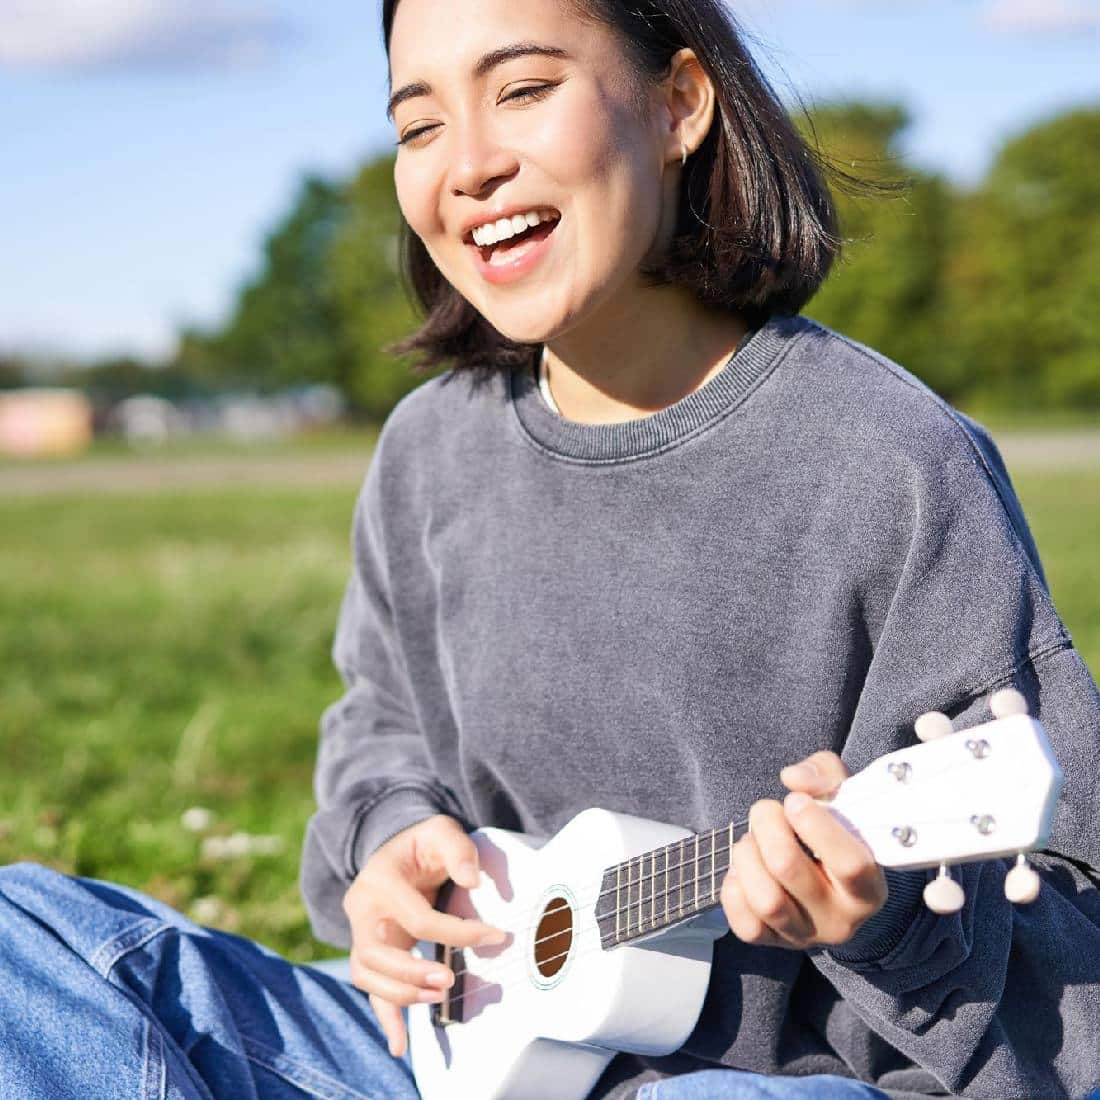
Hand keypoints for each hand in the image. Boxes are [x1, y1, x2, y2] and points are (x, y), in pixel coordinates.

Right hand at [342, 814, 506, 1058]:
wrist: (401, 851)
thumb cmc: (424, 843)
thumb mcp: (441, 830)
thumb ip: (458, 850)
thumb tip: (473, 881)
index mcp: (379, 879)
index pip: (418, 918)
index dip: (458, 931)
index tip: (495, 936)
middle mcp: (361, 908)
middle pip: (376, 953)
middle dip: (412, 972)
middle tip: (448, 980)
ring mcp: (361, 932)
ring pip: (368, 975)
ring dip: (400, 994)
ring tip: (437, 995)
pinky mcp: (370, 952)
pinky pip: (370, 989)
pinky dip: (384, 1018)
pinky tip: (400, 1045)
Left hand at [719, 751, 886, 949]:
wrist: (831, 880)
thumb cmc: (838, 830)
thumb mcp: (843, 795)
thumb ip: (825, 775)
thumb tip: (793, 778)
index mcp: (870, 886)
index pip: (850, 864)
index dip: (814, 824)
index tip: (794, 800)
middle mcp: (842, 920)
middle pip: (787, 869)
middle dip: (767, 826)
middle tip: (767, 810)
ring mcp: (806, 936)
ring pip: (765, 900)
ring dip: (747, 855)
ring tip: (754, 840)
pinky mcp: (773, 943)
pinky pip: (744, 923)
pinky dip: (735, 887)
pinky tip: (746, 868)